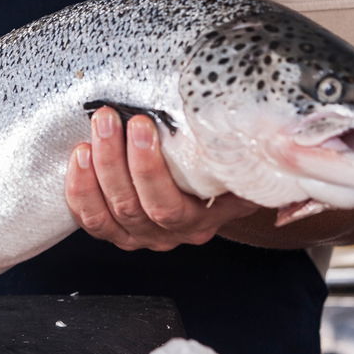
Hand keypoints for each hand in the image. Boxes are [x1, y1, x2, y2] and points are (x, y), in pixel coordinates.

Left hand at [65, 107, 258, 250]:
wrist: (203, 190)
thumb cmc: (218, 168)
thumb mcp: (238, 167)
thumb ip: (247, 157)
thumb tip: (274, 136)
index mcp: (200, 223)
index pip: (172, 208)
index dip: (150, 169)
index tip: (144, 125)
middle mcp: (167, 234)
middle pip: (136, 207)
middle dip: (119, 159)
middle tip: (113, 117)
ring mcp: (136, 236)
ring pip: (109, 213)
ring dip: (98, 168)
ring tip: (97, 129)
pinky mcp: (110, 230)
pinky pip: (88, 218)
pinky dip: (78, 189)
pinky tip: (78, 156)